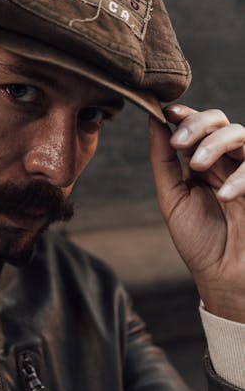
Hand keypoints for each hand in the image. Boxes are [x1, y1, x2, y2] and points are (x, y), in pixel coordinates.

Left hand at [149, 105, 244, 321]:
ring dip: (215, 143)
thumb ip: (163, 160)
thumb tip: (154, 121)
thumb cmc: (199, 239)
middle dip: (197, 124)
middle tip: (178, 144)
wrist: (223, 277)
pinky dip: (239, 178)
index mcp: (201, 160)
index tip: (167, 113)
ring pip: (240, 134)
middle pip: (219, 120)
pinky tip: (223, 195)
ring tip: (196, 165)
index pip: (196, 124)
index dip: (184, 114)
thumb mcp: (172, 197)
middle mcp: (226, 160)